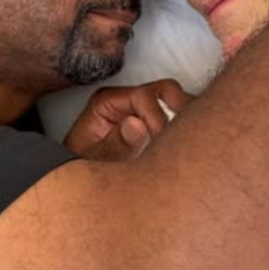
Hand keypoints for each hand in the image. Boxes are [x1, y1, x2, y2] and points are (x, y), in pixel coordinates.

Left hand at [64, 80, 191, 161]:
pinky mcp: (151, 122)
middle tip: (188, 136)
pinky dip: (185, 125)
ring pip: (174, 100)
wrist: (78, 179)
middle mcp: (125, 100)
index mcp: (107, 101)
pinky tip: (187, 144)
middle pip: (164, 90)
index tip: (163, 141)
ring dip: (186, 116)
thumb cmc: (83, 166)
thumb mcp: (94, 159)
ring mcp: (139, 109)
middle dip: (181, 108)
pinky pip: (174, 114)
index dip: (157, 117)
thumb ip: (115, 144)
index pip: (143, 97)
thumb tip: (137, 125)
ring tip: (190, 141)